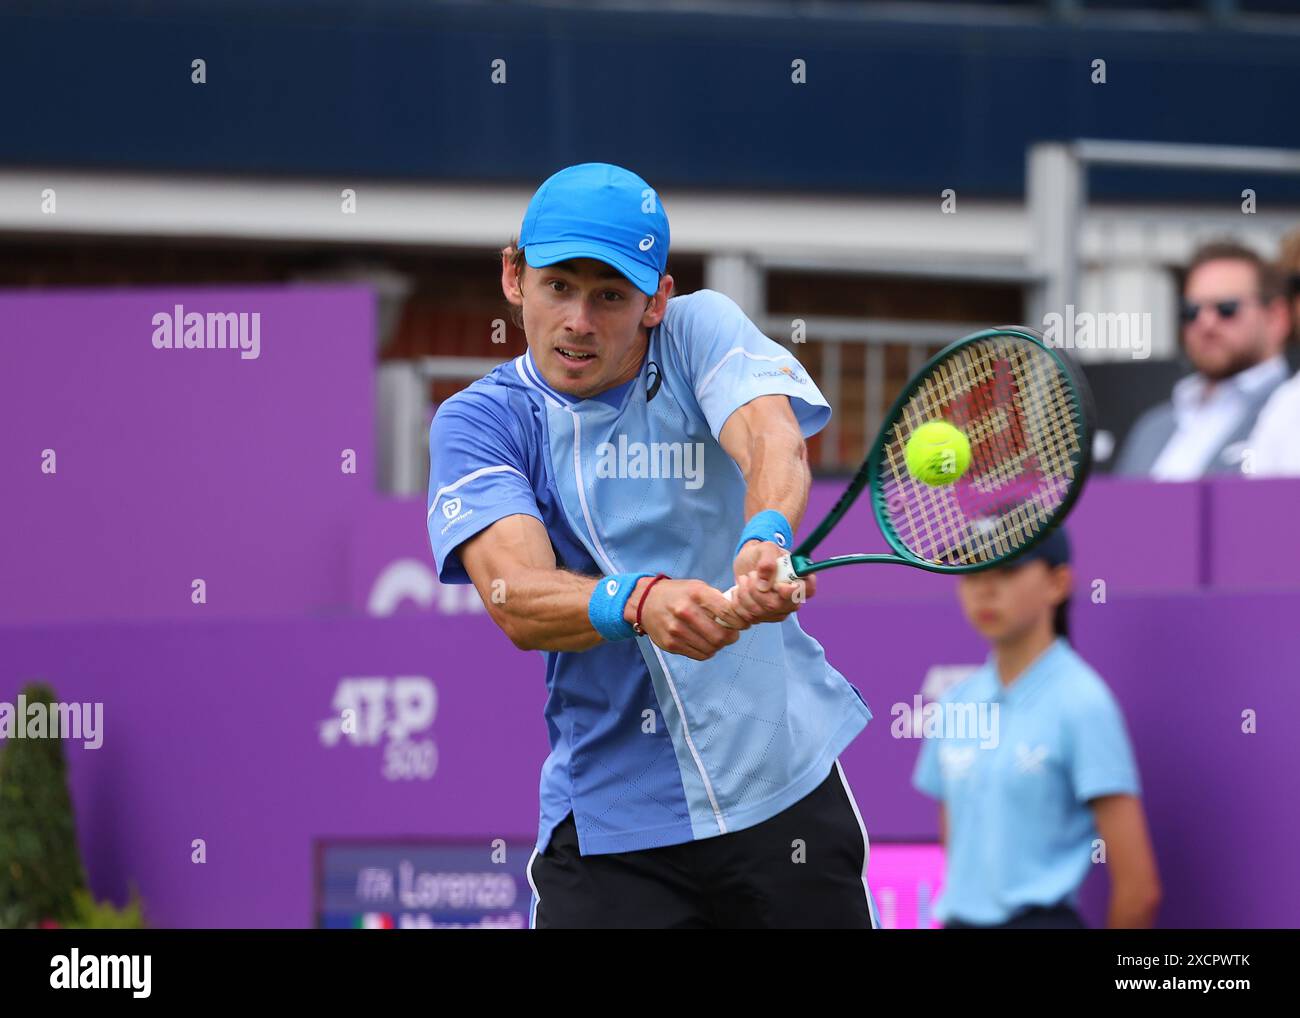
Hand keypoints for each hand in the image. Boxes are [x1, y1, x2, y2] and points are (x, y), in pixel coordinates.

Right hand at [623, 576, 749, 660]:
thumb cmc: (678, 594)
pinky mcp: (671, 644)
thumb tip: (739, 615)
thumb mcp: (698, 587)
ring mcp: (676, 630)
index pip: (728, 612)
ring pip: (711, 648)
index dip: (740, 621)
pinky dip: (707, 651)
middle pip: (720, 636)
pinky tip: (704, 642)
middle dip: (731, 637)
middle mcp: (685, 611)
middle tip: (731, 634)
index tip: (743, 624)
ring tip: (716, 638)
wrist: (645, 602)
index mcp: (696, 594)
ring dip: (719, 646)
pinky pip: (699, 655)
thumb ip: (718, 600)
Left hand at [729, 540, 816, 624]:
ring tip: (744, 578)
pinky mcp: (763, 617)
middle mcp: (792, 599)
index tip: (777, 585)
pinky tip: (739, 591)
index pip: (807, 591)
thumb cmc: (761, 554)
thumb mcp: (765, 548)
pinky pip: (747, 617)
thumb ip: (768, 560)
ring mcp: (778, 611)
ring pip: (759, 612)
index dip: (792, 591)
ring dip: (745, 593)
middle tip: (751, 574)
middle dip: (757, 590)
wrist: (747, 563)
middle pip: (778, 605)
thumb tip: (765, 583)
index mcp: (800, 579)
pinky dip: (738, 602)